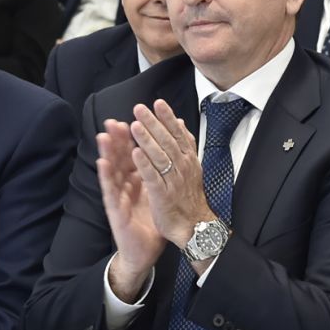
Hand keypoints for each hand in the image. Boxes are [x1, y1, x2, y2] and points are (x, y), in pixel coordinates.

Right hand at [97, 119, 166, 298]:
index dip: (132, 138)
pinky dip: (106, 176)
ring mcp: (118, 197)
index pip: (133, 155)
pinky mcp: (115, 210)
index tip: (133, 119)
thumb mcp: (157, 194)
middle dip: (117, 140)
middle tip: (113, 121)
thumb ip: (158, 174)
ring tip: (103, 136)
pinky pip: (110, 191)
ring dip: (107, 153)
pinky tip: (102, 163)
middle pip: (120, 159)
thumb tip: (166, 155)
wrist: (145, 251)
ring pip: (111, 171)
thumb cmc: (151, 222)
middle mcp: (125, 186)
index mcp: (137, 181)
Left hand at [128, 100, 218, 251]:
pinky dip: (144, 164)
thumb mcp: (192, 167)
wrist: (194, 226)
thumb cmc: (190, 197)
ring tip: (135, 125)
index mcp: (188, 160)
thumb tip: (179, 122)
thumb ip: (185, 144)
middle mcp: (182, 167)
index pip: (178, 134)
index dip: (168, 118)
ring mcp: (173, 181)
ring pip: (159, 156)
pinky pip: (153, 177)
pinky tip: (135, 153)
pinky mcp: (163, 195)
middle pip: (167, 141)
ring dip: (147, 140)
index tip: (158, 103)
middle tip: (140, 108)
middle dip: (153, 124)